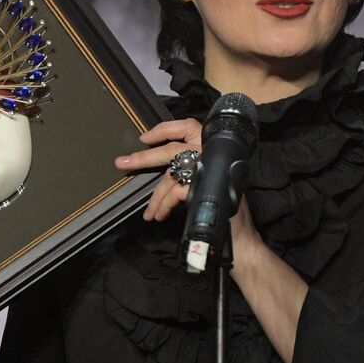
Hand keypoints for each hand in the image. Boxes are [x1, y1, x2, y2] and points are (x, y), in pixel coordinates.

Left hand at [115, 119, 263, 250]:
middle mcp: (211, 154)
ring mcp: (209, 168)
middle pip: (171, 150)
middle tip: (122, 163)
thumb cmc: (224, 207)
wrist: (241, 235)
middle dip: (143, 158)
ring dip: (155, 196)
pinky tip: (161, 213)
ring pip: (171, 175)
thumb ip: (193, 172)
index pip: (187, 126)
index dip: (164, 129)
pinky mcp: (204, 186)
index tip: (145, 137)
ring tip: (149, 212)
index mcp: (213, 148)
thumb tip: (167, 173)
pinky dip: (165, 204)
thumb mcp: (209, 183)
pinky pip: (176, 191)